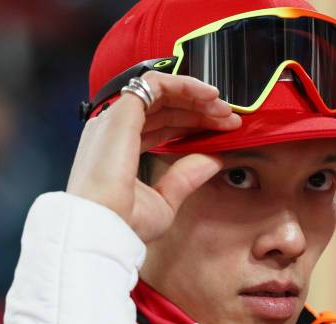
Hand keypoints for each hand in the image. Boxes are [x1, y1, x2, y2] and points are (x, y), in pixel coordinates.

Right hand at [67, 71, 241, 241]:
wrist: (106, 227)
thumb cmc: (125, 223)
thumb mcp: (165, 200)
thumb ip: (187, 176)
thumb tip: (214, 160)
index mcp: (119, 150)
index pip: (161, 127)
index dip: (193, 126)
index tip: (222, 131)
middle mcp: (114, 130)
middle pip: (163, 109)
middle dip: (199, 111)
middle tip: (229, 119)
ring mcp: (116, 118)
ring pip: (161, 92)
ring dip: (195, 97)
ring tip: (223, 109)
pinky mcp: (122, 111)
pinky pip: (155, 83)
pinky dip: (184, 84)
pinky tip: (208, 95)